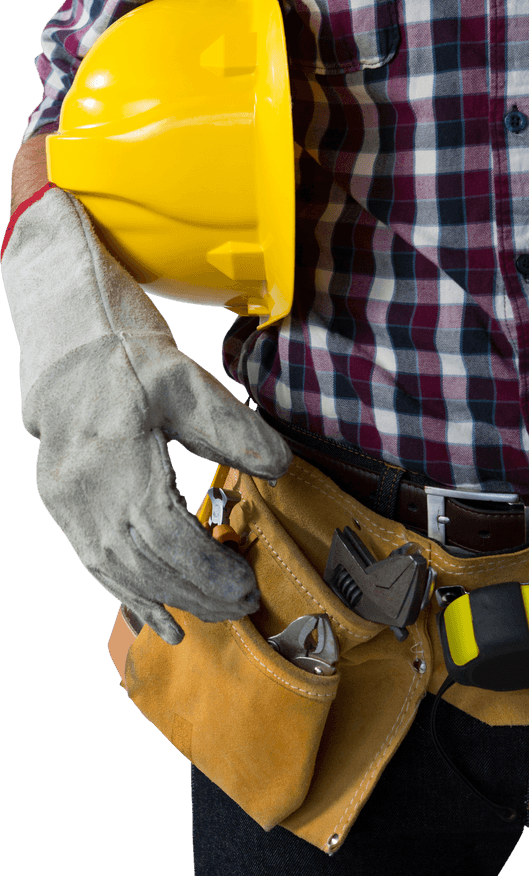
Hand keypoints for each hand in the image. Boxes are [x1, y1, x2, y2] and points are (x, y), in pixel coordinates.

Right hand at [2, 187, 290, 642]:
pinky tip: (158, 620)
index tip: (245, 581)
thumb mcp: (186, 378)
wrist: (67, 338)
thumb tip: (280, 468)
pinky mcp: (61, 504)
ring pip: (117, 572)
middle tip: (242, 603)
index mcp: (111, 453)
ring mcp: (64, 500)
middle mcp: (79, 486)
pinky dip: (128, 597)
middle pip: (140, 563)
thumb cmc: (125, 351)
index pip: (161, 534)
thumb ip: (234, 429)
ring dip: (169, 599)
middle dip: (196, 591)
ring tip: (212, 613)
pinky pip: (94, 565)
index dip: (206, 568)